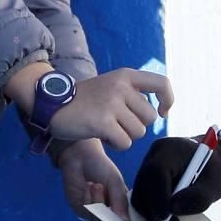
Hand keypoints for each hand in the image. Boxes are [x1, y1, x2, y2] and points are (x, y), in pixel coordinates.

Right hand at [49, 68, 172, 150]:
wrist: (52, 104)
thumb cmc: (85, 100)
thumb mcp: (110, 86)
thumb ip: (132, 94)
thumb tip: (158, 112)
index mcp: (126, 75)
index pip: (162, 84)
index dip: (168, 100)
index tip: (162, 112)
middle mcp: (121, 87)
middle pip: (150, 117)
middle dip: (136, 125)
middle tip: (116, 122)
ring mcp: (111, 104)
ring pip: (139, 132)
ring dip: (125, 136)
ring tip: (106, 127)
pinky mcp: (103, 122)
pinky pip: (125, 143)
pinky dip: (116, 145)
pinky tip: (101, 135)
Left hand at [57, 137, 127, 220]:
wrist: (80, 158)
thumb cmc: (101, 168)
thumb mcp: (116, 182)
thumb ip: (120, 202)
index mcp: (122, 206)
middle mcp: (109, 214)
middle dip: (112, 220)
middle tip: (112, 207)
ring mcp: (94, 214)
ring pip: (99, 220)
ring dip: (98, 202)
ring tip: (97, 185)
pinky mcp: (81, 211)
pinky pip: (87, 212)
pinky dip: (88, 199)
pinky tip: (88, 186)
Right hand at [131, 135, 220, 220]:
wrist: (211, 165)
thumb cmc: (213, 173)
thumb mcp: (214, 185)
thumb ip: (197, 197)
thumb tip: (172, 209)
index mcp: (169, 150)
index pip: (155, 172)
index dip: (157, 197)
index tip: (163, 219)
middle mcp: (153, 157)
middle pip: (143, 186)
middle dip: (154, 212)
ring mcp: (146, 169)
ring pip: (139, 196)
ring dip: (151, 216)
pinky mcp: (145, 182)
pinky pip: (142, 200)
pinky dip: (151, 214)